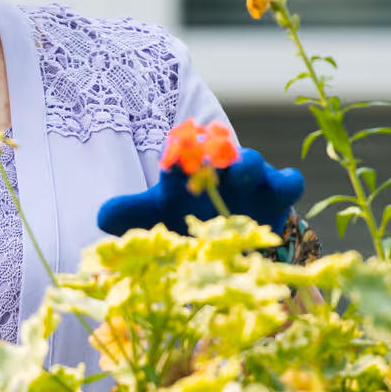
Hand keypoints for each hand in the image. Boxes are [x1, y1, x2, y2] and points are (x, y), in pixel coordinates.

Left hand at [97, 148, 305, 236]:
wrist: (233, 239)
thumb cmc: (191, 219)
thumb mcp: (160, 218)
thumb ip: (132, 215)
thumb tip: (100, 216)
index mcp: (189, 171)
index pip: (181, 157)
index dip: (176, 159)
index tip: (168, 167)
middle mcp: (218, 170)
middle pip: (220, 151)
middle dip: (213, 153)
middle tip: (204, 159)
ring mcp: (251, 180)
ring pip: (254, 162)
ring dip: (247, 163)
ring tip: (238, 171)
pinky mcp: (278, 195)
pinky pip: (290, 181)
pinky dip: (288, 181)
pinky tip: (283, 187)